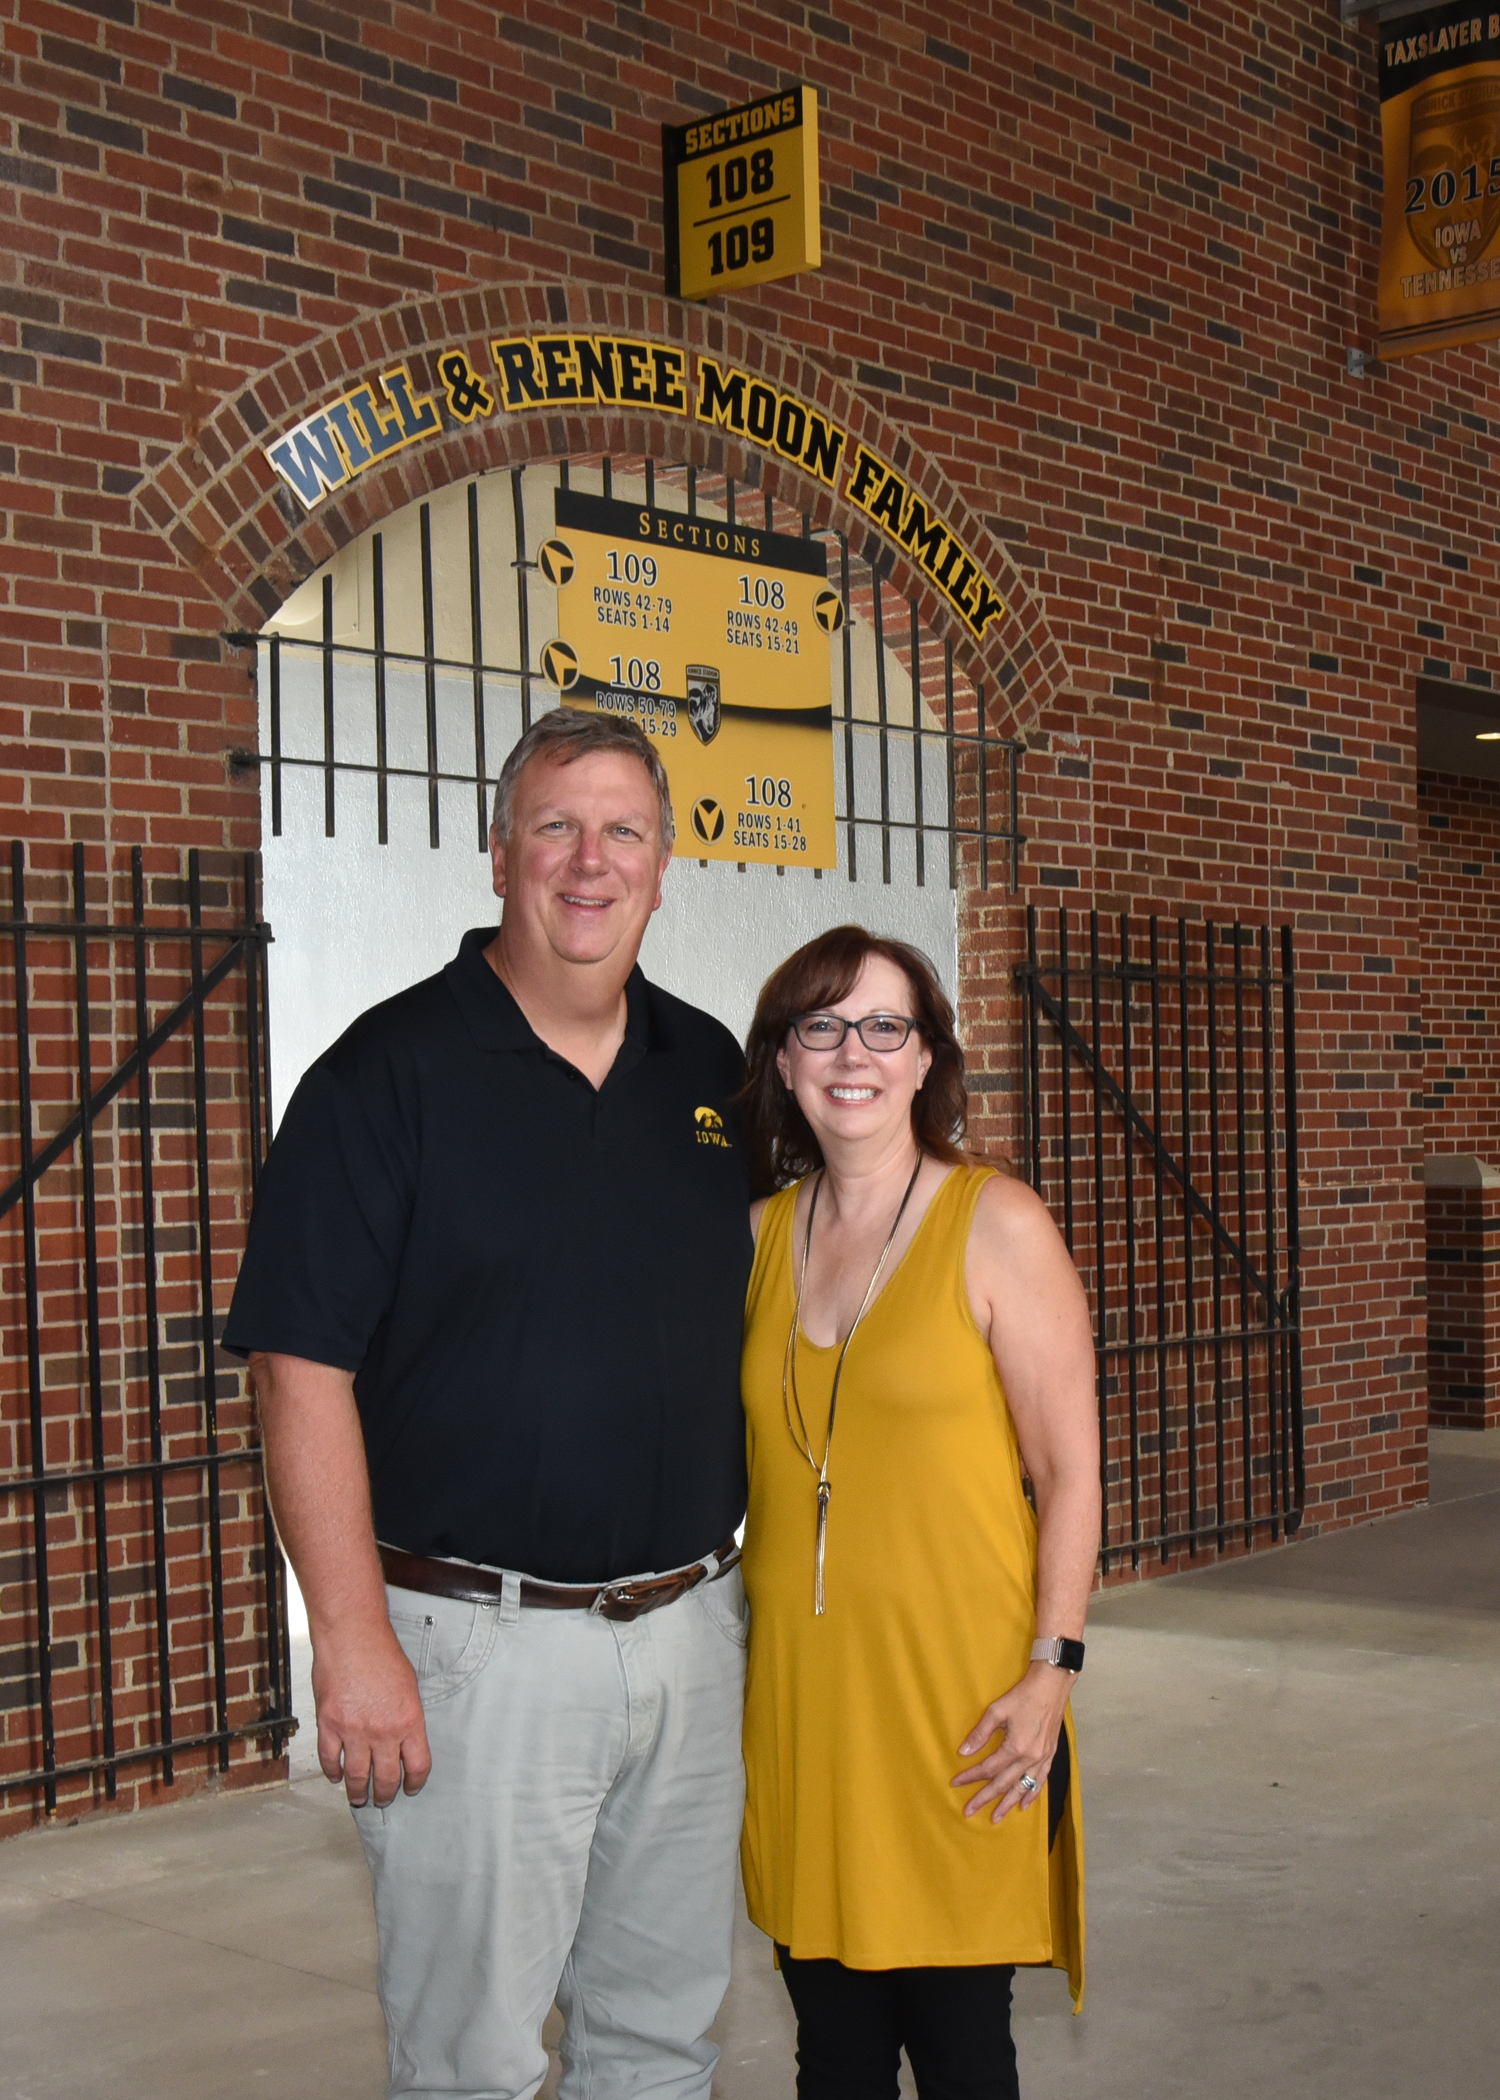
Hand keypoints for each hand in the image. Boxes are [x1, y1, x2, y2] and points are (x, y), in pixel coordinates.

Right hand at [311, 1622, 431, 1806]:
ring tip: (358, 1798)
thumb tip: (403, 1741)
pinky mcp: (329, 1725)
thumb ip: (407, 1717)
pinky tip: (336, 1776)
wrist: (352, 1636)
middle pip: (386, 1778)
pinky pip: (330, 1759)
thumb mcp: (409, 1686)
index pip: (417, 1766)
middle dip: (384, 1795)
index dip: (414, 1783)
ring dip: (357, 1792)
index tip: (410, 1788)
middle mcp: (383, 1731)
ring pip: (356, 1776)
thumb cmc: (382, 1654)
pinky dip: (332, 1772)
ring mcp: (354, 1731)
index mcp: (409, 1721)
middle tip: (382, 1800)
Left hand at [952, 1662, 1072, 1823]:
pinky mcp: (1050, 1755)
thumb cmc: (1023, 1695)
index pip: (988, 1768)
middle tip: (969, 1810)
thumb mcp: (997, 1710)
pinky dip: (1031, 1794)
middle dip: (984, 1798)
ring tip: (995, 1817)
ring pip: (1022, 1788)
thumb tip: (963, 1752)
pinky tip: (1024, 1804)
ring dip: (1007, 1804)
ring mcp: (1042, 1759)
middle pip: (1003, 1784)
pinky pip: (1040, 1781)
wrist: (1052, 1686)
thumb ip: (980, 1733)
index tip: (955, 1783)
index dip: (970, 1776)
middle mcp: (1030, 1758)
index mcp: (1016, 1747)